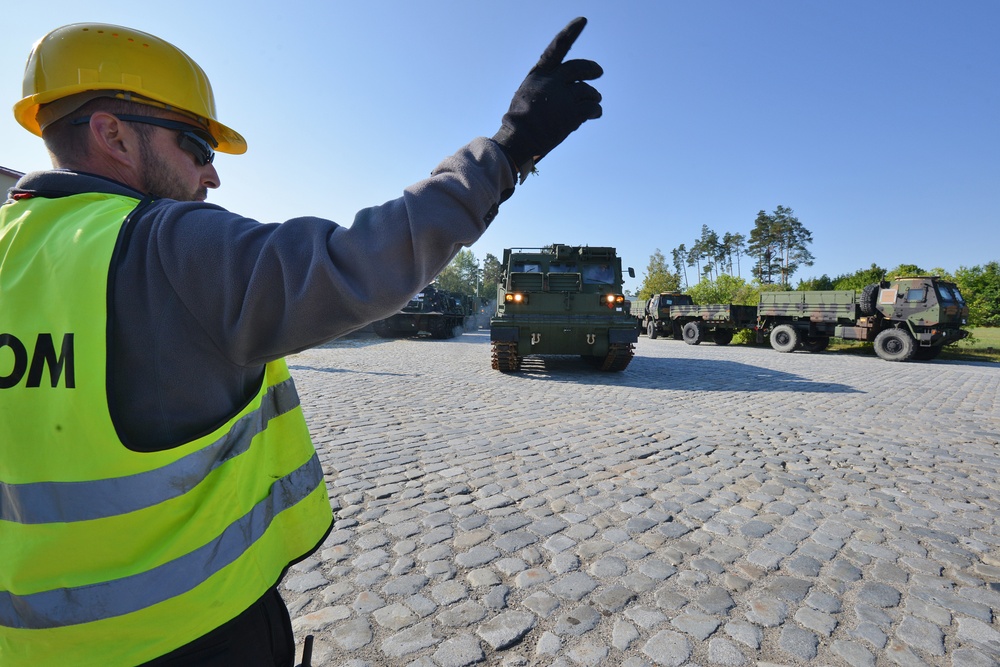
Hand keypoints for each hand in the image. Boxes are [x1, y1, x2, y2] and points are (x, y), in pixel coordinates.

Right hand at [493, 17, 602, 182]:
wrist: (520, 139)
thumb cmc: (522, 120)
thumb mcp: (528, 93)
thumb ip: (548, 85)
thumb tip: (574, 87)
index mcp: (539, 74)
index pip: (557, 48)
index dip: (570, 33)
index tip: (583, 20)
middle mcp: (551, 82)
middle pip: (579, 68)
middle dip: (591, 69)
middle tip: (599, 72)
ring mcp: (562, 98)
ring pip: (588, 91)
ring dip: (594, 97)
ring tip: (594, 102)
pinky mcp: (572, 114)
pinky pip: (592, 108)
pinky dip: (596, 110)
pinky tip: (595, 113)